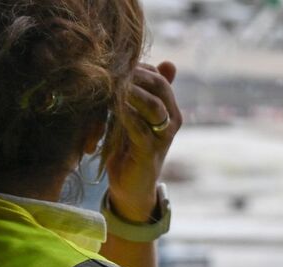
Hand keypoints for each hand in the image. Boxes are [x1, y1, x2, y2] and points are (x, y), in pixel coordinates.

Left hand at [106, 61, 182, 221]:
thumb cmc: (129, 149)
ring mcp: (162, 138)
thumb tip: (148, 67)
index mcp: (171, 110)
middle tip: (113, 68)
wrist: (131, 187)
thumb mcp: (134, 116)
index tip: (115, 64)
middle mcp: (172, 122)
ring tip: (113, 82)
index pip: (159, 78)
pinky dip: (125, 115)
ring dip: (132, 92)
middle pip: (160, 87)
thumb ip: (138, 95)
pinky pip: (139, 128)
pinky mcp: (149, 153)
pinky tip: (110, 107)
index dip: (139, 68)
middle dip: (136, 75)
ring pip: (153, 105)